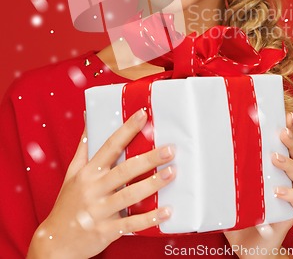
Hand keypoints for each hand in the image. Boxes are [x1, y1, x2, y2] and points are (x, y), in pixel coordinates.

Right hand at [27, 109, 175, 258]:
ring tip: (172, 173)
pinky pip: (131, 223)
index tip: (143, 115)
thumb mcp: (71, 173)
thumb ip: (84, 147)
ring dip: (153, 184)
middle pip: (125, 170)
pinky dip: (149, 218)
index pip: (110, 146)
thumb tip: (88, 118)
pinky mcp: (106, 231)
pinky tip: (166, 211)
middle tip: (169, 149)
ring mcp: (100, 211)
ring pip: (130, 195)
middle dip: (149, 158)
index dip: (127, 130)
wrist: (55, 243)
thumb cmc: (67, 204)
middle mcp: (94, 189)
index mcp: (88, 173)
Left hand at [224, 112, 292, 257]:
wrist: (248, 246)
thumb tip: (200, 143)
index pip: (283, 144)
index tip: (285, 112)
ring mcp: (289, 196)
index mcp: (273, 168)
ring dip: (289, 165)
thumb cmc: (237, 211)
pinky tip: (278, 192)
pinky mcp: (289, 215)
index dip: (287, 127)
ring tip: (274, 158)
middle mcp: (285, 179)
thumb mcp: (230, 185)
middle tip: (281, 132)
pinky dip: (291, 196)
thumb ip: (224, 167)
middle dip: (291, 141)